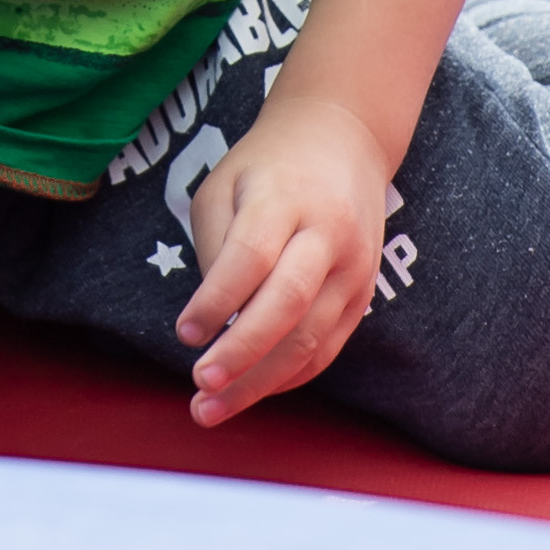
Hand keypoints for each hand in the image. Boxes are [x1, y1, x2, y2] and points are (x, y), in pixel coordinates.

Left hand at [175, 90, 394, 426]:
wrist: (344, 141)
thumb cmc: (266, 167)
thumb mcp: (224, 185)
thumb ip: (216, 247)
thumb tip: (212, 321)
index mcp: (285, 197)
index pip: (251, 256)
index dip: (217, 300)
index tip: (185, 334)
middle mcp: (328, 234)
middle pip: (288, 303)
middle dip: (242, 353)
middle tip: (200, 386)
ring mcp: (354, 268)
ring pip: (311, 337)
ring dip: (260, 382)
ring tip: (211, 409)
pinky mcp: (364, 295)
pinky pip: (327, 348)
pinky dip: (288, 377)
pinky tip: (252, 391)